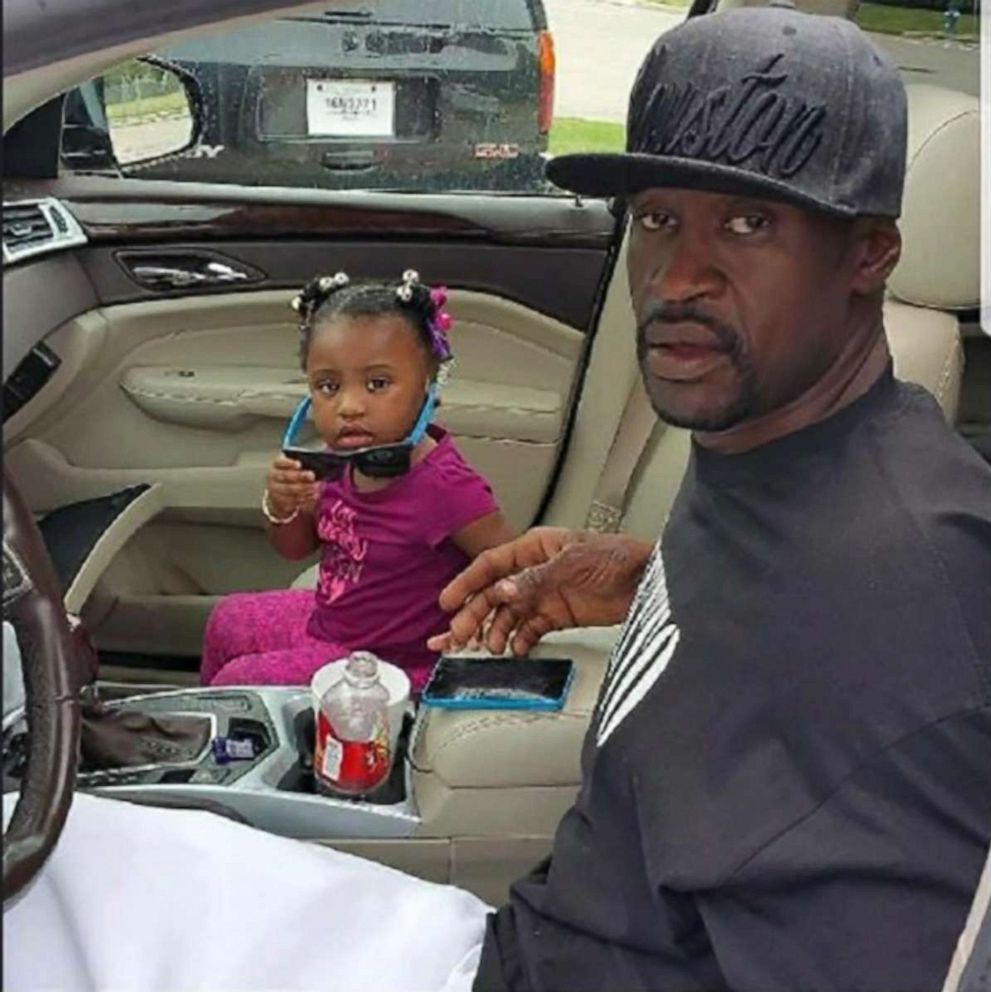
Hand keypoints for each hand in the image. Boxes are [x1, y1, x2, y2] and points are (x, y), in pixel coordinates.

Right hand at [266, 455, 317, 518]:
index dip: (289, 463)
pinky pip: (293, 501)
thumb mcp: (295, 468)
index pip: (280, 462)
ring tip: (315, 486)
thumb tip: (313, 471)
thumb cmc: (292, 475)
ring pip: (289, 489)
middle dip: (299, 476)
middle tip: (311, 475)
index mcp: (276, 465)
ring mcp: (275, 490)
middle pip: (285, 476)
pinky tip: (313, 495)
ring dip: (304, 488)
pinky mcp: (280, 502)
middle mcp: (273, 477)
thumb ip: (303, 466)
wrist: (282, 492)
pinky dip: (305, 498)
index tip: (299, 464)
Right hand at [428, 527, 651, 655]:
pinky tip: (514, 649)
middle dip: (475, 614)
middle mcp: (535, 571)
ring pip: (509, 613)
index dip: (466, 583)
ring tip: (488, 647)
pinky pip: (531, 629)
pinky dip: (520, 640)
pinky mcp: (559, 614)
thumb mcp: (571, 565)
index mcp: (534, 549)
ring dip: (496, 630)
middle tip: (459, 634)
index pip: (491, 565)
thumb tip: (504, 591)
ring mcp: (546, 594)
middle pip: (495, 593)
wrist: (648, 580)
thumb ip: (535, 580)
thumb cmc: (616, 558)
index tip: (447, 601)